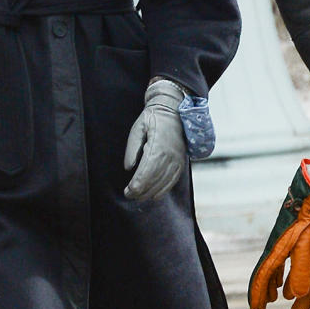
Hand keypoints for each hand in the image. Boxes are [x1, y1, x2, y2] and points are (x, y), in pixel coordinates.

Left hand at [123, 77, 186, 201]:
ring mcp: (177, 160)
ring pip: (164, 182)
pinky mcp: (181, 162)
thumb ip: (132, 148)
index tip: (128, 191)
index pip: (146, 172)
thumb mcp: (138, 129)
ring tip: (139, 198)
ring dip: (150, 192)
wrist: (173, 110)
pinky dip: (163, 190)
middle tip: (129, 195)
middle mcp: (170, 156)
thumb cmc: (153, 119)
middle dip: (141, 191)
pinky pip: (173, 180)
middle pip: (154, 180)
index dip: (137, 184)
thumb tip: (128, 168)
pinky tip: (154, 195)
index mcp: (158, 147)